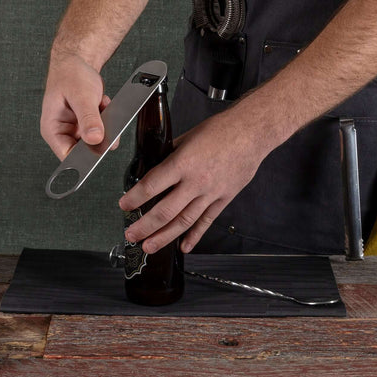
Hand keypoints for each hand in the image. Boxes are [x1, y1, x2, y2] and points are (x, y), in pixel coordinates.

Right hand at [40, 51, 109, 159]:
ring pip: (96, 139)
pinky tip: (101, 103)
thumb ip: (88, 118)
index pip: (67, 156)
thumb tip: (95, 139)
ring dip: (103, 124)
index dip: (84, 158)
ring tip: (99, 105)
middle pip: (84, 149)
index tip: (99, 150)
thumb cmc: (70, 74)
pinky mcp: (87, 123)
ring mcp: (76, 128)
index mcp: (52, 129)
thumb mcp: (80, 96)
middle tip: (104, 121)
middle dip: (98, 136)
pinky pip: (102, 128)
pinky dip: (106, 117)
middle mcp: (62, 131)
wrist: (77, 61)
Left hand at [118, 107, 272, 253]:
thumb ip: (170, 154)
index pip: (152, 185)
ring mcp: (211, 193)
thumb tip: (154, 164)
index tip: (124, 205)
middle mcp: (196, 181)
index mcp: (183, 162)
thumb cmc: (221, 130)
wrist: (252, 132)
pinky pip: (206, 221)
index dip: (135, 198)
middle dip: (145, 226)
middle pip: (165, 211)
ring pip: (184, 221)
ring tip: (150, 246)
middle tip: (131, 234)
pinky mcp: (224, 198)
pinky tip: (184, 246)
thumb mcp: (188, 137)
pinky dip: (194, 236)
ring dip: (164, 236)